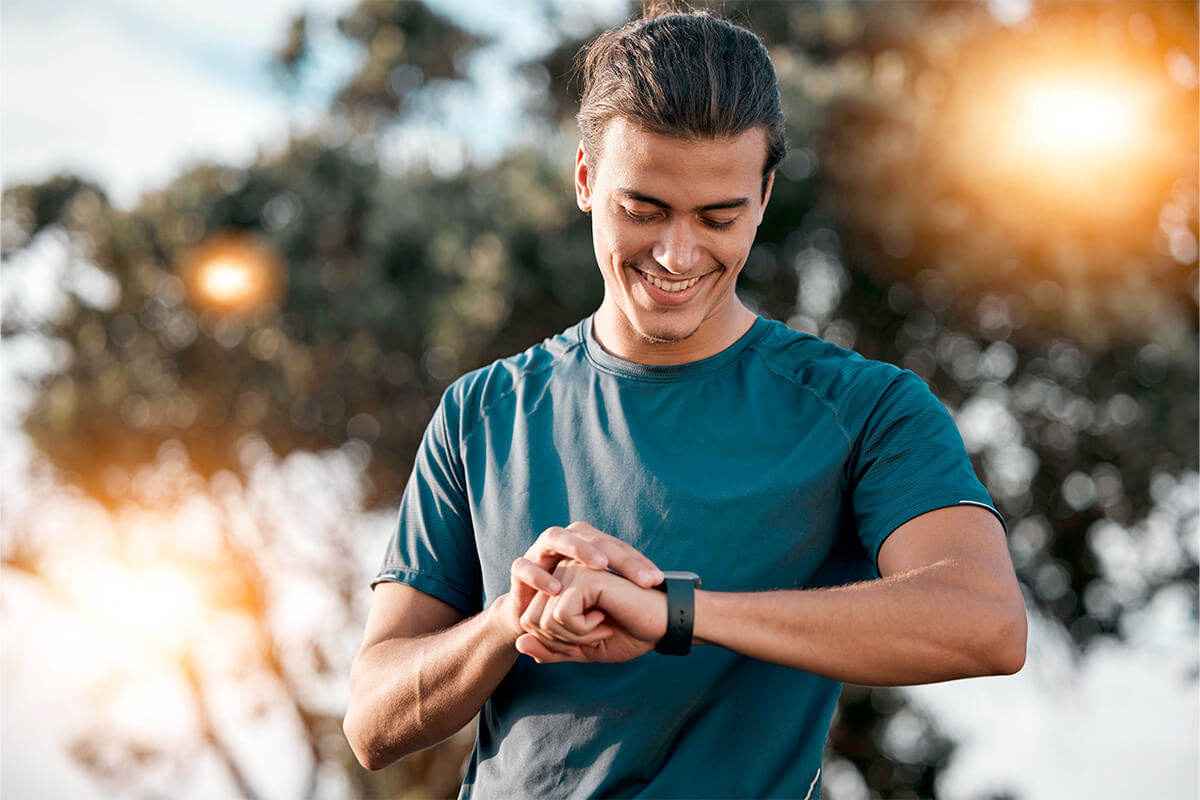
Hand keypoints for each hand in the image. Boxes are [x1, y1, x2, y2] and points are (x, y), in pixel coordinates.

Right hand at [503, 522, 662, 639]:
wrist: (530, 621)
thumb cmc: (574, 609)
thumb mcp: (601, 601)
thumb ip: (623, 592)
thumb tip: (664, 588)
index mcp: (588, 545)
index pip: (617, 547)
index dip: (637, 562)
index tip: (657, 581)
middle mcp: (566, 542)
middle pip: (592, 538)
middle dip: (617, 556)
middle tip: (638, 575)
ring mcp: (540, 552)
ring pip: (556, 537)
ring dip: (579, 550)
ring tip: (600, 566)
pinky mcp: (519, 569)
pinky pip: (525, 566)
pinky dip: (539, 575)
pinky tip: (557, 588)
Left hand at [515, 561, 667, 663]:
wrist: (663, 626)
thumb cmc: (628, 633)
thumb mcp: (582, 649)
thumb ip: (551, 649)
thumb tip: (519, 644)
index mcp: (561, 583)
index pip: (530, 622)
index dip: (556, 643)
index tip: (589, 635)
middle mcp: (563, 570)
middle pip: (531, 621)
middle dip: (562, 640)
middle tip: (597, 630)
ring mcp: (572, 569)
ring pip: (543, 620)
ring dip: (575, 635)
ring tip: (603, 621)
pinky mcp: (584, 575)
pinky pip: (561, 616)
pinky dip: (583, 629)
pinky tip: (606, 615)